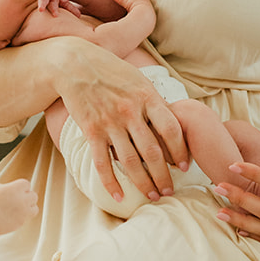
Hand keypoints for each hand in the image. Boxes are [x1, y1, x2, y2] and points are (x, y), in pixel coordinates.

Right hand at [0, 179, 38, 241]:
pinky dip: (21, 217)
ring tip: (19, 208)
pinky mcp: (21, 223)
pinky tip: (11, 216)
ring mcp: (23, 212)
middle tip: (17, 199)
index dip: (21, 187)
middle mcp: (22, 200)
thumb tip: (14, 190)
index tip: (15, 190)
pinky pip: (26, 219)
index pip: (27, 184)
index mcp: (16, 188)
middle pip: (34, 196)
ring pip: (34, 208)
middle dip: (27, 197)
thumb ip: (9, 188)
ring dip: (29, 207)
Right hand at [53, 42, 190, 201]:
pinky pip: (102, 163)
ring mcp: (110, 122)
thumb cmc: (111, 70)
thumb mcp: (138, 79)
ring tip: (152, 196)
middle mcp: (130, 111)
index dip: (181, 150)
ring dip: (143, 183)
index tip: (185, 165)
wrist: (74, 64)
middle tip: (170, 191)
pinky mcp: (91, 130)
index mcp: (146, 96)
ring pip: (131, 162)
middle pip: (153, 151)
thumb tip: (172, 123)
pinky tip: (119, 196)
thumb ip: (154, 101)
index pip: (171, 129)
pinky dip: (111, 183)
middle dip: (164, 175)